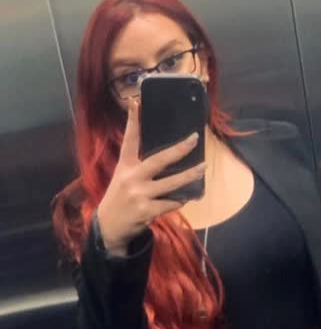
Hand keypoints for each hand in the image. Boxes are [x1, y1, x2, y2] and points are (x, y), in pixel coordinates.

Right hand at [97, 97, 205, 252]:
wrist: (109, 226)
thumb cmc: (120, 198)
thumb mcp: (122, 177)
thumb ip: (138, 165)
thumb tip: (165, 155)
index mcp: (125, 165)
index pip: (129, 140)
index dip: (132, 121)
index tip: (136, 102)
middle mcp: (131, 177)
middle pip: (159, 159)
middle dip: (178, 149)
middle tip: (194, 139)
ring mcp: (139, 194)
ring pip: (170, 183)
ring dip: (189, 175)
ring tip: (202, 168)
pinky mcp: (146, 210)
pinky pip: (170, 203)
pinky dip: (180, 200)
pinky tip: (187, 197)